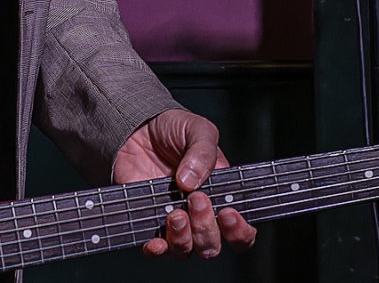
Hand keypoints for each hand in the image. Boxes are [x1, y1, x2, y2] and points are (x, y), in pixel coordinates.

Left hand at [112, 108, 257, 259]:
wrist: (138, 127)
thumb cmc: (175, 130)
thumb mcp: (197, 130)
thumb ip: (203, 152)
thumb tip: (191, 181)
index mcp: (221, 197)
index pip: (240, 231)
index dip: (239, 231)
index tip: (229, 214)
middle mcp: (199, 216)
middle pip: (212, 245)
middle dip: (206, 228)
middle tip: (197, 200)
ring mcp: (174, 221)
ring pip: (185, 250)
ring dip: (184, 239)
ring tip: (175, 214)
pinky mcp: (148, 222)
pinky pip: (155, 249)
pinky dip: (156, 250)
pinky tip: (156, 241)